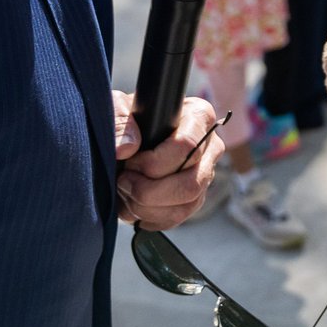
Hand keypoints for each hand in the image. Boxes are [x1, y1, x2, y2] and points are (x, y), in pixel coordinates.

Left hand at [113, 90, 223, 230]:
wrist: (126, 137)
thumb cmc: (126, 118)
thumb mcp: (116, 108)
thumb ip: (119, 121)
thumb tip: (126, 148)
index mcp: (199, 116)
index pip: (187, 147)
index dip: (154, 162)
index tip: (130, 162)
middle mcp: (210, 146)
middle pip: (191, 183)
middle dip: (150, 192)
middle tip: (123, 182)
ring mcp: (205, 173)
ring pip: (187, 205)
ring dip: (148, 208)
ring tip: (126, 193)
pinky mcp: (195, 196)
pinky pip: (179, 218)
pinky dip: (151, 218)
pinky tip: (133, 205)